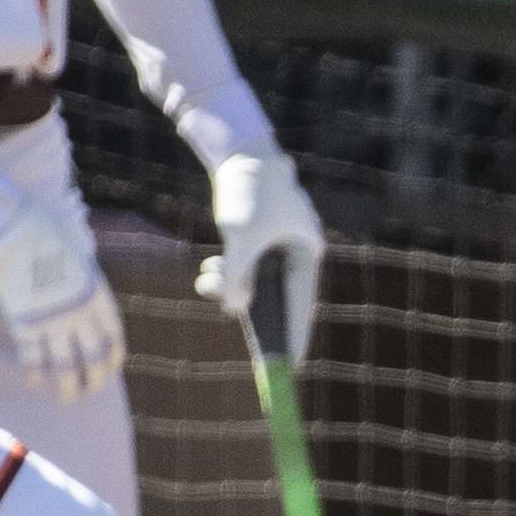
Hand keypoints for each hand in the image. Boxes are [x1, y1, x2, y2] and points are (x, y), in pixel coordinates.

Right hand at [0, 198, 124, 401]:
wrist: (18, 228)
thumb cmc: (47, 237)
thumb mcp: (79, 260)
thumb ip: (84, 286)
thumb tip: (84, 301)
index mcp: (98, 297)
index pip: (113, 339)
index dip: (113, 358)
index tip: (109, 368)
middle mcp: (80, 315)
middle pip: (93, 359)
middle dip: (93, 380)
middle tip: (87, 390)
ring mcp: (52, 321)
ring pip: (65, 367)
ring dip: (68, 388)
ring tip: (67, 398)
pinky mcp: (24, 323)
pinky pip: (33, 358)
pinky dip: (35, 372)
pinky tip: (34, 380)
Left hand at [192, 149, 326, 357]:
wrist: (238, 149)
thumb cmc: (247, 190)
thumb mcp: (239, 238)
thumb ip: (236, 278)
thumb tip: (231, 310)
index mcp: (308, 253)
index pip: (302, 305)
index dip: (293, 335)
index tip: (291, 366)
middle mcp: (297, 252)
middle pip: (274, 296)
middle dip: (246, 303)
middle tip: (229, 318)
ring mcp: (278, 245)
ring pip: (254, 282)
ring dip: (229, 285)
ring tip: (207, 278)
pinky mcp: (260, 236)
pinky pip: (244, 267)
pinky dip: (227, 271)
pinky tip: (209, 268)